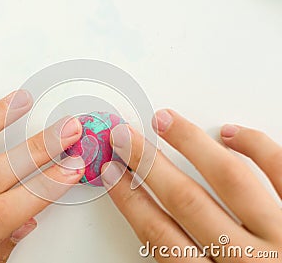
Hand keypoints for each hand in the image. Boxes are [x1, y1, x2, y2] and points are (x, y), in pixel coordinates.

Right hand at [101, 109, 280, 261]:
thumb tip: (157, 230)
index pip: (159, 237)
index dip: (130, 200)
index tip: (113, 173)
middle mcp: (251, 262)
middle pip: (186, 202)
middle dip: (148, 164)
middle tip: (126, 137)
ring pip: (231, 178)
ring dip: (191, 145)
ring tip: (167, 122)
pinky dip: (257, 147)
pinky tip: (231, 133)